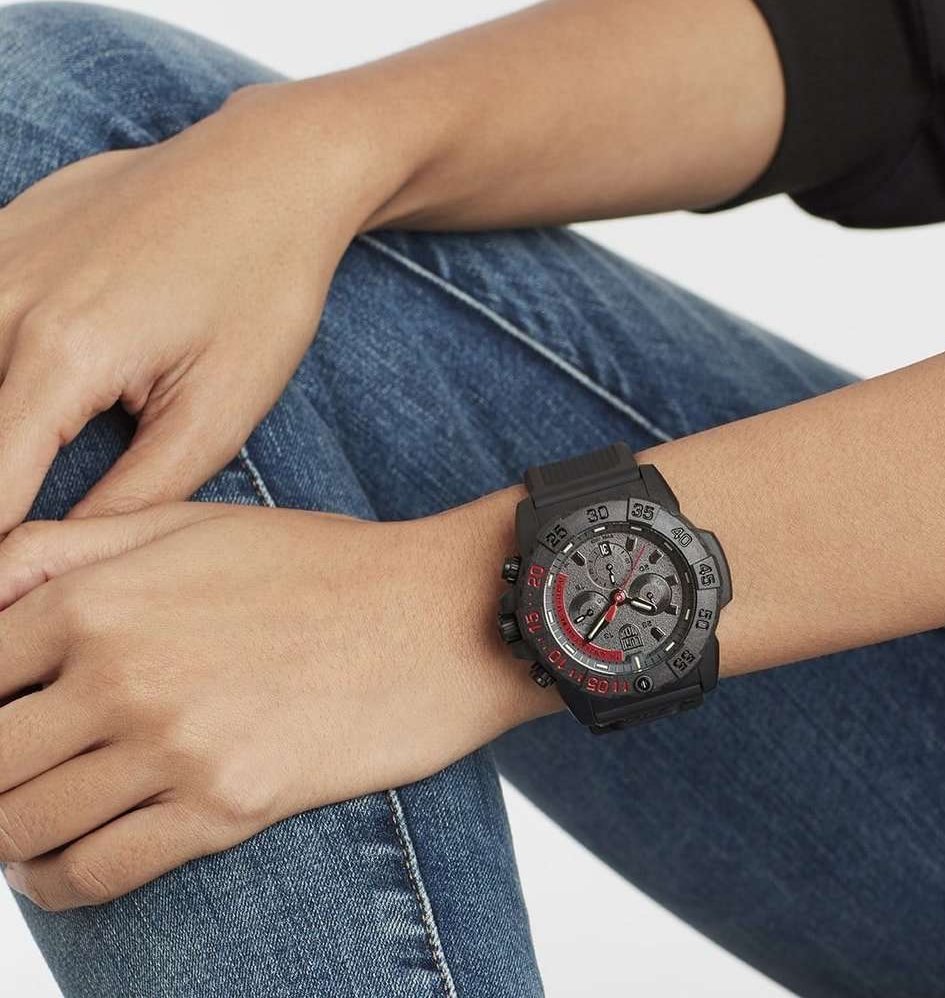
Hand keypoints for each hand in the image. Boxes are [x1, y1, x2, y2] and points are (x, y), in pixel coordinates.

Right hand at [0, 83, 393, 530]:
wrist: (266, 172)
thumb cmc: (261, 287)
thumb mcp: (221, 406)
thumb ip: (135, 494)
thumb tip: (61, 556)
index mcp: (61, 355)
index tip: (8, 600)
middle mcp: (0, 303)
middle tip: (21, 557)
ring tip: (26, 483)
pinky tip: (23, 415)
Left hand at [0, 495, 549, 910]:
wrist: (438, 614)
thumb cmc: (321, 562)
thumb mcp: (195, 521)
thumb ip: (72, 546)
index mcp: (102, 598)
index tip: (4, 718)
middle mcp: (124, 675)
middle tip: (15, 771)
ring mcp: (176, 748)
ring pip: (22, 828)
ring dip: (10, 834)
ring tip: (31, 819)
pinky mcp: (229, 808)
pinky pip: (96, 875)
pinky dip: (56, 885)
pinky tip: (62, 867)